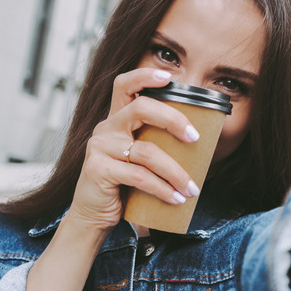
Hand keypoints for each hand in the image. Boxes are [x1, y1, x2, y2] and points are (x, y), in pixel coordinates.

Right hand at [68, 68, 199, 230]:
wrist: (93, 215)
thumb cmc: (122, 186)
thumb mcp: (138, 160)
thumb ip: (155, 144)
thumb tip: (198, 143)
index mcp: (116, 120)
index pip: (124, 85)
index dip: (145, 75)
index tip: (170, 77)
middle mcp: (106, 128)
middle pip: (141, 109)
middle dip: (173, 120)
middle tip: (195, 138)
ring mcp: (100, 147)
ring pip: (147, 152)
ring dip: (175, 172)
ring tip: (192, 188)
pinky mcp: (99, 169)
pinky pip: (139, 176)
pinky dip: (162, 189)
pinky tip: (176, 198)